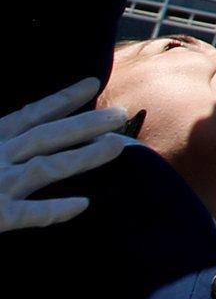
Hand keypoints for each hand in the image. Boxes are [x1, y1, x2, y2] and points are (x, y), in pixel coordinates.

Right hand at [0, 77, 129, 228]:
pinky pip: (25, 214)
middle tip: (121, 114)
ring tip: (118, 148)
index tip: (90, 84)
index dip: (60, 100)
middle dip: (84, 124)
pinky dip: (51, 210)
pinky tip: (81, 206)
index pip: (28, 115)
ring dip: (82, 156)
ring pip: (44, 168)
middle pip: (45, 136)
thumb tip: (17, 129)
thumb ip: (0, 136)